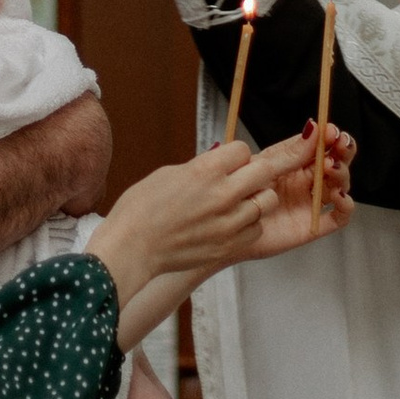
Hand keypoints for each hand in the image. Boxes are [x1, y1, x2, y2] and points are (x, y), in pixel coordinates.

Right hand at [107, 127, 356, 344]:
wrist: (132, 248)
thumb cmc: (142, 209)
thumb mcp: (170, 174)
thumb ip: (203, 167)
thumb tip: (223, 161)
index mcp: (205, 171)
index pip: (243, 150)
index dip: (238, 155)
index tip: (231, 160)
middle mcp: (222, 194)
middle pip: (266, 170)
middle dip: (263, 169)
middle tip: (258, 171)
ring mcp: (229, 222)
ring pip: (267, 200)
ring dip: (258, 197)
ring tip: (237, 201)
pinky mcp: (231, 244)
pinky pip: (256, 226)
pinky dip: (249, 223)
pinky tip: (230, 223)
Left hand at [243, 122, 354, 253]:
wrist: (229, 224)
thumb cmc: (242, 193)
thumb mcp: (265, 166)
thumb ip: (291, 152)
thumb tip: (313, 129)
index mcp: (295, 163)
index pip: (321, 146)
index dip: (331, 137)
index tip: (332, 131)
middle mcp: (306, 181)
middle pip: (336, 163)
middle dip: (343, 152)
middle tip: (340, 146)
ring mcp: (311, 202)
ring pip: (340, 185)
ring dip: (342, 174)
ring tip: (330, 169)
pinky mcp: (313, 225)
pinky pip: (339, 217)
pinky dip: (346, 206)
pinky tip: (339, 196)